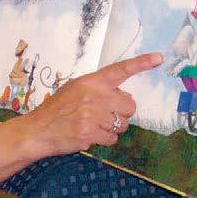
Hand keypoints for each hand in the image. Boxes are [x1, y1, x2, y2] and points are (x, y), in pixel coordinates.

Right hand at [23, 52, 162, 153]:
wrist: (38, 130)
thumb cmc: (56, 109)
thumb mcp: (73, 90)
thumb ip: (97, 90)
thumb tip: (123, 97)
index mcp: (90, 82)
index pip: (120, 70)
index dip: (140, 63)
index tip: (158, 58)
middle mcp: (95, 96)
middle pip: (130, 105)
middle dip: (121, 113)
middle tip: (105, 115)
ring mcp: (93, 116)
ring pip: (122, 124)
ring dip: (112, 128)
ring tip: (92, 126)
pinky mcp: (91, 134)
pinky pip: (112, 138)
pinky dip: (104, 139)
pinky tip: (90, 135)